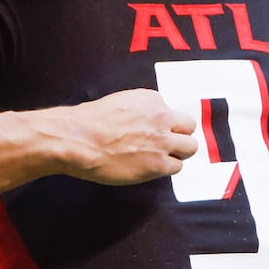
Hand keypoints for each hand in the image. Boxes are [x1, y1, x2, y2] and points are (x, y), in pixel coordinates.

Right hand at [52, 89, 196, 184]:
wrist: (78, 139)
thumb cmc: (90, 122)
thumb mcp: (120, 103)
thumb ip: (141, 111)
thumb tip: (147, 123)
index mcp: (152, 100)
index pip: (171, 112)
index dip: (164, 124)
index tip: (152, 132)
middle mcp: (162, 118)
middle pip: (189, 127)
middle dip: (179, 136)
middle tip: (166, 145)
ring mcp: (162, 141)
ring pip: (190, 148)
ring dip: (178, 153)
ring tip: (161, 158)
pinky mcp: (158, 163)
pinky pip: (177, 167)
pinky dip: (166, 168)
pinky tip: (150, 168)